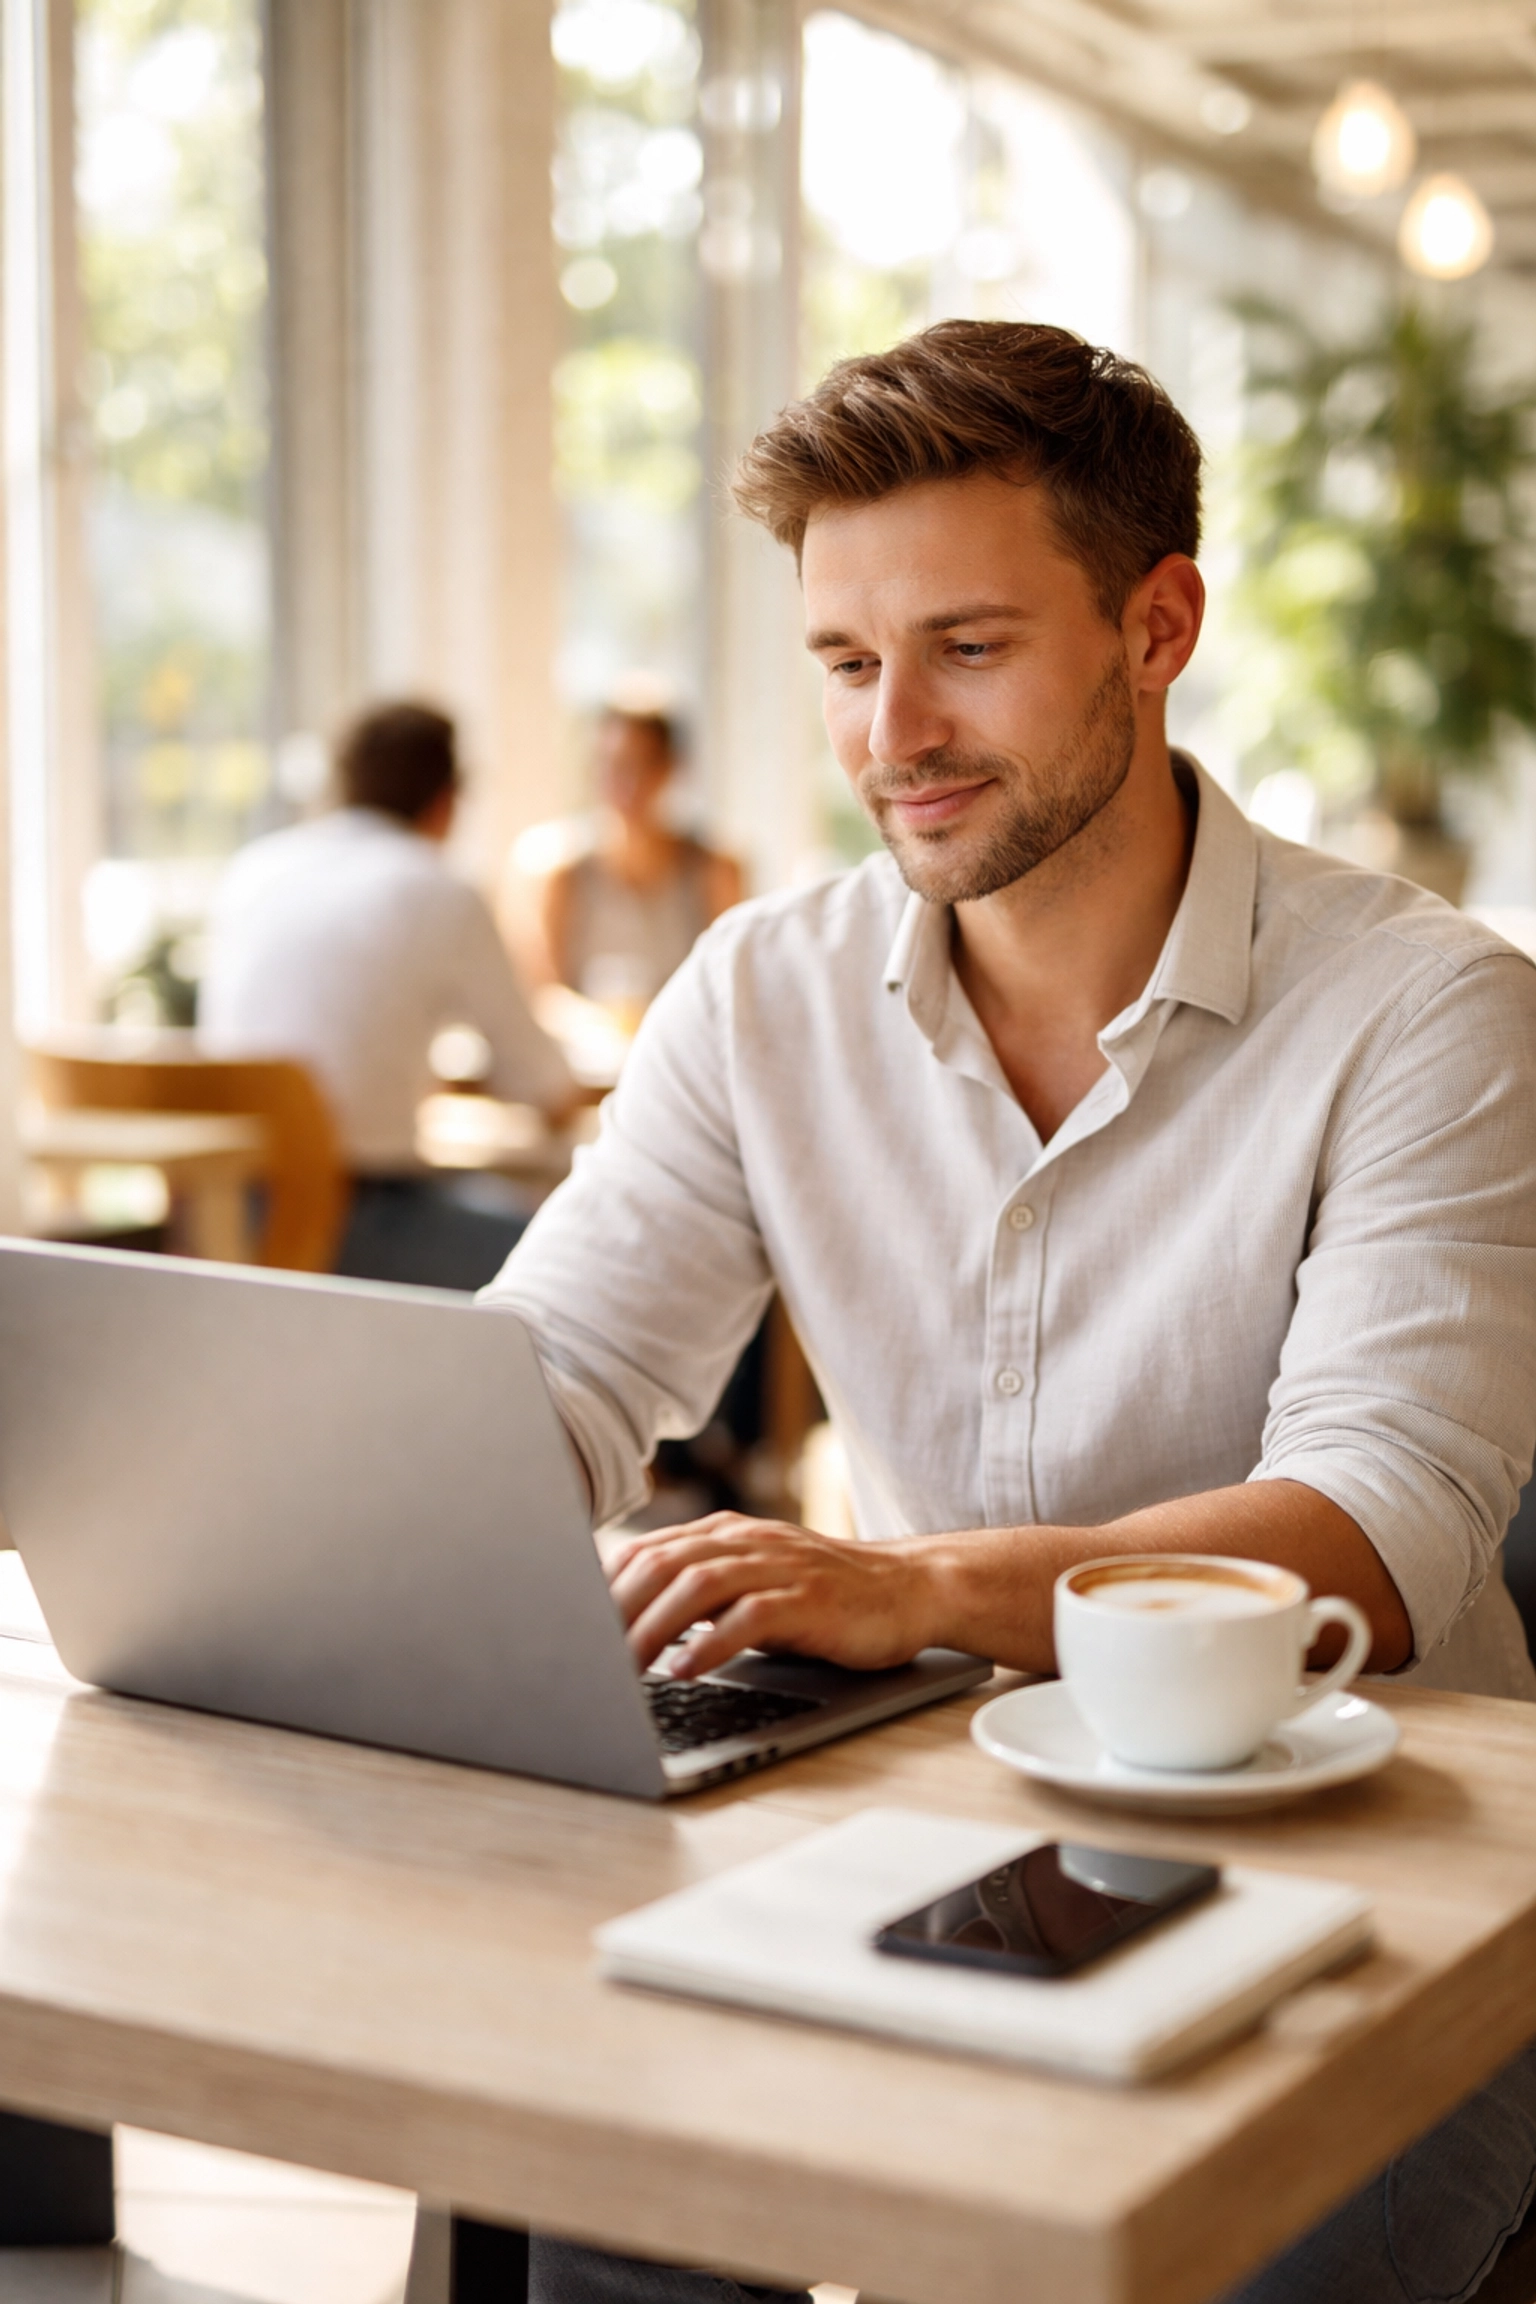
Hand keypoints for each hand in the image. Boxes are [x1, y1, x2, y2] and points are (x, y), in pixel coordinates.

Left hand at [605, 1512, 938, 1676]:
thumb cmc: (822, 1596)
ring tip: (624, 1667)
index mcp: (726, 1534)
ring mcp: (779, 1567)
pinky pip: (751, 1616)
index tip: (569, 1624)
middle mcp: (747, 1541)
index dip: (603, 1585)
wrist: (908, 1588)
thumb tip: (627, 1621)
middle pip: (663, 1564)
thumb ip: (699, 1592)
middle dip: (617, 1611)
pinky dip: (713, 1643)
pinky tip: (687, 1668)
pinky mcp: (809, 1598)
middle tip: (584, 1656)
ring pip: (698, 1586)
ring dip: (654, 1628)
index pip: (647, 1549)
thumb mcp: (752, 1584)